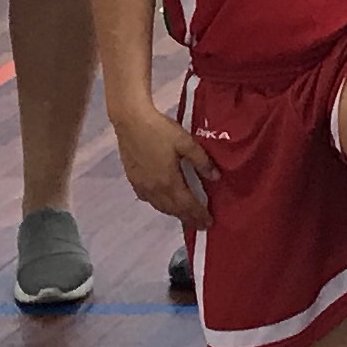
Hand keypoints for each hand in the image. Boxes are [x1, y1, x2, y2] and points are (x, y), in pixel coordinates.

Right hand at [113, 101, 214, 223]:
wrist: (131, 122)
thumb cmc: (160, 130)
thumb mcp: (186, 142)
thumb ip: (201, 161)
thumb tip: (216, 177)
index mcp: (169, 181)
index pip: (187, 205)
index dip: (199, 215)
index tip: (209, 223)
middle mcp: (154, 189)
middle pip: (173, 209)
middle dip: (188, 218)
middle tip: (200, 225)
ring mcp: (141, 185)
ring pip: (160, 206)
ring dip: (174, 213)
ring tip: (185, 216)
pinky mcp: (133, 179)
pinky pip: (149, 199)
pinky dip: (160, 205)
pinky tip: (164, 202)